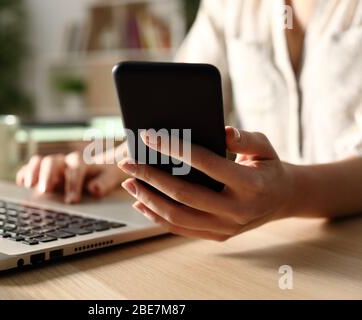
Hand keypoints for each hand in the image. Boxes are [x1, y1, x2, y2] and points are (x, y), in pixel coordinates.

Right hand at [16, 150, 126, 202]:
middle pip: (53, 161)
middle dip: (48, 175)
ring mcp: (52, 165)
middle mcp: (65, 161)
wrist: (100, 167)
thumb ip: (103, 183)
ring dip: (33, 172)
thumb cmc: (104, 174)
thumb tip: (94, 189)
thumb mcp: (110, 178)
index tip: (72, 200)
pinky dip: (24, 173)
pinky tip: (20, 183)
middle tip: (45, 191)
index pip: (76, 168)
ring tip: (28, 185)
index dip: (73, 183)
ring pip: (40, 161)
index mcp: (82, 162)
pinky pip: (30, 168)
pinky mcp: (42, 171)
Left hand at [117, 127, 297, 240]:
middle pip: (184, 194)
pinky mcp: (217, 235)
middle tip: (127, 161)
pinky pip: (181, 229)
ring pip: (178, 216)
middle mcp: (237, 210)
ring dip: (148, 199)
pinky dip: (157, 217)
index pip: (206, 163)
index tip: (149, 136)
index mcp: (251, 184)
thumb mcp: (265, 147)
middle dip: (150, 176)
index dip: (175, 148)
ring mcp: (226, 227)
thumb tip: (221, 131)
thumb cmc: (268, 167)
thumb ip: (244, 138)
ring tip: (128, 182)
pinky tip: (140, 202)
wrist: (282, 199)